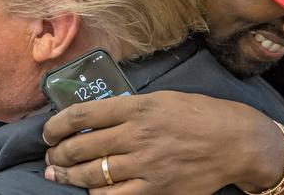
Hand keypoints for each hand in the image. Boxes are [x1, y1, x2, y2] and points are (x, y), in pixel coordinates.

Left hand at [42, 91, 283, 193]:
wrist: (235, 142)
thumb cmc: (199, 114)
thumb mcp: (161, 98)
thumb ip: (127, 108)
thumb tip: (94, 117)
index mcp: (136, 107)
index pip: (81, 115)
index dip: (56, 125)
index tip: (48, 132)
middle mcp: (136, 135)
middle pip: (80, 147)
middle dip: (58, 154)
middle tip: (51, 156)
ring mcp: (145, 164)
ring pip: (92, 174)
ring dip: (68, 175)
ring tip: (58, 174)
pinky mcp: (155, 188)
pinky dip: (96, 194)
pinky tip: (90, 190)